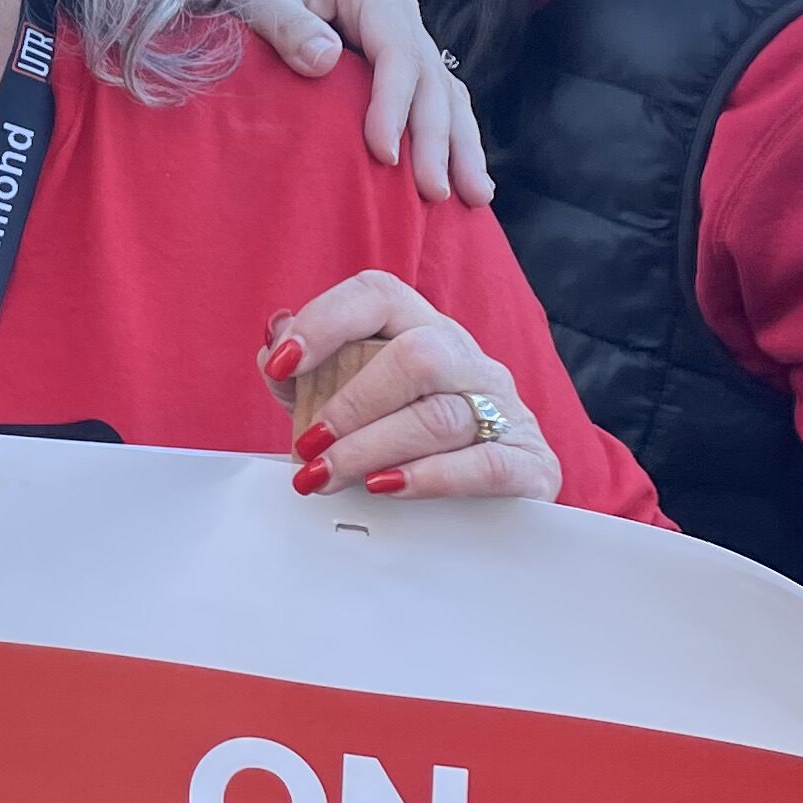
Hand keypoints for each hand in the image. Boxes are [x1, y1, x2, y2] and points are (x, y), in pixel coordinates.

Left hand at [207, 0, 492, 204]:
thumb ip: (286, 24)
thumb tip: (325, 60)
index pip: (397, 52)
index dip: (394, 104)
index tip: (384, 154)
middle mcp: (399, 12)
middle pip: (429, 79)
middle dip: (435, 138)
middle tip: (434, 192)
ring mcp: (405, 38)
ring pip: (445, 94)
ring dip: (461, 146)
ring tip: (476, 196)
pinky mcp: (399, 65)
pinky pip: (435, 103)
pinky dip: (451, 140)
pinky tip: (465, 181)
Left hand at [256, 272, 563, 500]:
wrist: (487, 507)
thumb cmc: (406, 446)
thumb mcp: (350, 405)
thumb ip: (308, 377)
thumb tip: (272, 341)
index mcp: (423, 332)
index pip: (380, 296)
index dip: (326, 321)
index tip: (281, 364)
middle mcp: (467, 360)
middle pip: (418, 356)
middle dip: (352, 403)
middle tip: (308, 445)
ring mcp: (505, 410)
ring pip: (443, 415)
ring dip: (373, 448)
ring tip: (327, 477)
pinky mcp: (530, 464)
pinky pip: (487, 464)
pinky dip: (430, 477)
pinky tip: (386, 487)